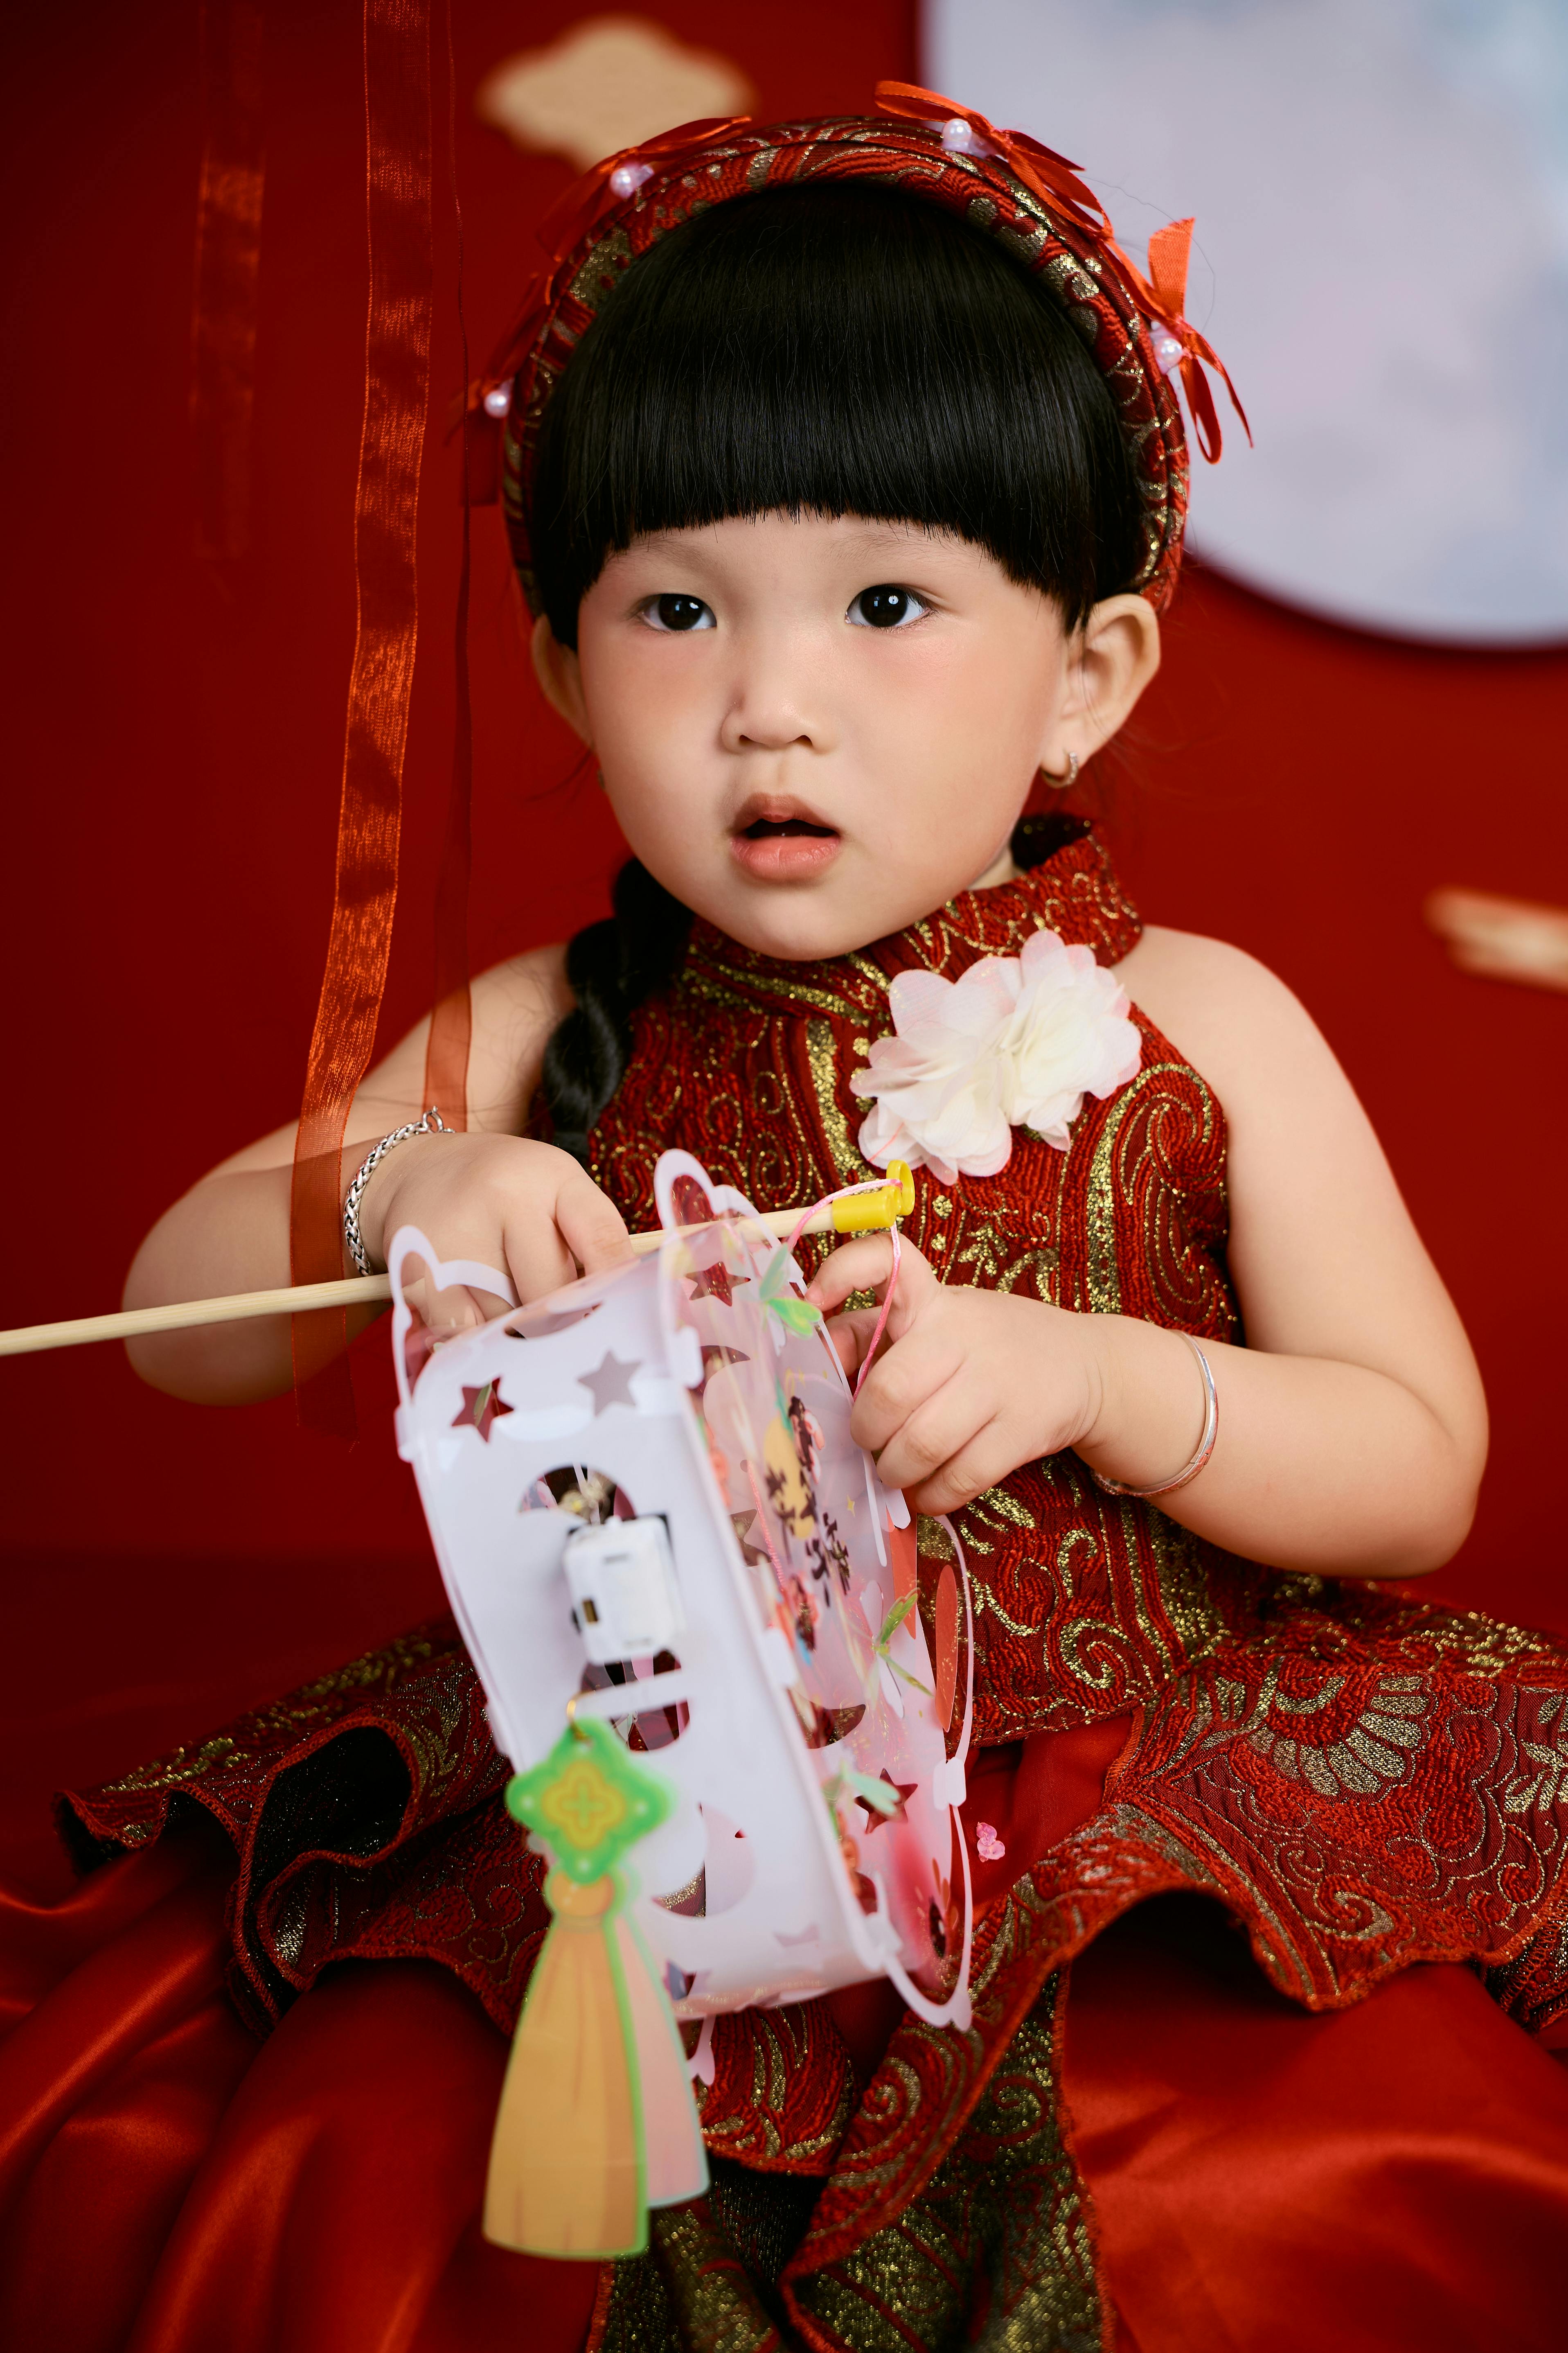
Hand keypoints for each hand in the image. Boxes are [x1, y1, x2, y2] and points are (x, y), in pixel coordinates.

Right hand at [360, 1130, 632, 1334]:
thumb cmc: (503, 1191)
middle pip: (551, 1292)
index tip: (626, 1321)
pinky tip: (469, 1304)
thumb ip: (590, 1243)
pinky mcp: (416, 1269)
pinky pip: (462, 1331)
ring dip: (513, 1325)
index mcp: (551, 1176)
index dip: (620, 1287)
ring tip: (500, 1291)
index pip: (602, 1237)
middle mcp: (503, 1196)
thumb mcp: (555, 1191)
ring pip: (506, 1319)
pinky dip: (472, 1333)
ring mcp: (456, 1232)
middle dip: (560, 1316)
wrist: (416, 1171)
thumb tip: (616, 1317)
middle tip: (558, 1317)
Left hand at [805, 1236, 1101, 1513]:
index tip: (811, 1303)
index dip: (841, 1275)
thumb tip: (816, 1361)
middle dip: (865, 1430)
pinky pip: (960, 1478)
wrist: (1084, 1366)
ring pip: (921, 1443)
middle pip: (889, 1390)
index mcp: (933, 1301)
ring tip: (895, 1470)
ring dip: (895, 1470)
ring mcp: (999, 1382)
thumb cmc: (984, 1346)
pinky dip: (933, 1496)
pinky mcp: (1024, 1430)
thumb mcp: (934, 1322)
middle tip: (868, 1439)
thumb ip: (870, 1333)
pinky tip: (928, 1490)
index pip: (886, 1262)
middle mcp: (964, 1333)